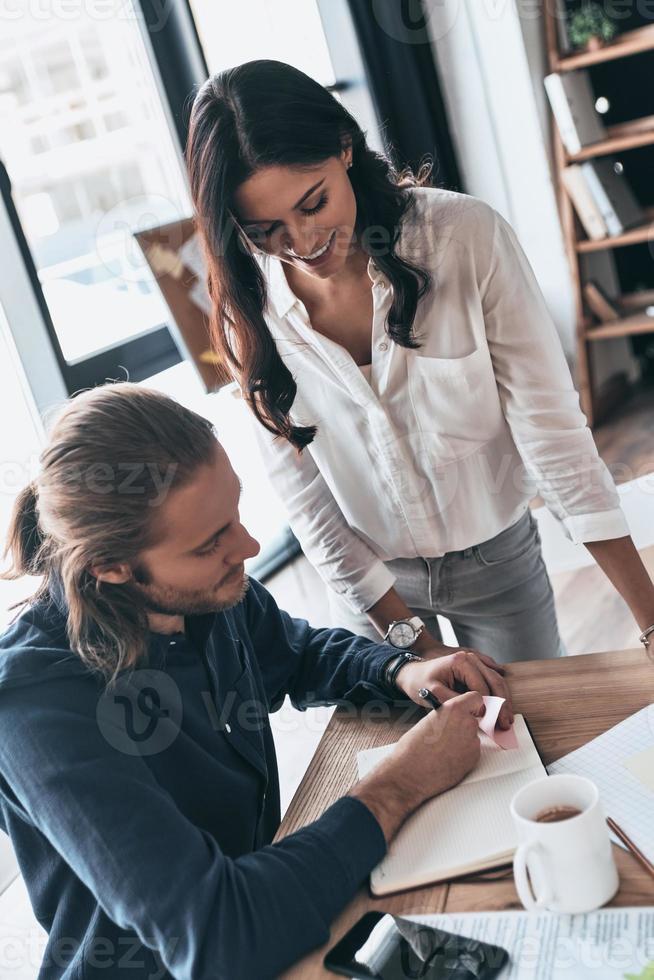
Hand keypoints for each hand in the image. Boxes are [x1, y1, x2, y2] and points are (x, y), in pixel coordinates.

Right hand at [351, 693, 483, 840]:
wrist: (409, 773)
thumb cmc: (412, 748)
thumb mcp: (428, 721)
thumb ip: (445, 717)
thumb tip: (452, 720)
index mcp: (453, 709)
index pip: (475, 698)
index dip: (472, 705)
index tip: (469, 709)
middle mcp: (467, 723)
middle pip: (473, 720)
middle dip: (463, 726)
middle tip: (449, 735)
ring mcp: (472, 742)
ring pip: (472, 737)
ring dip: (463, 742)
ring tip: (444, 750)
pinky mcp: (474, 759)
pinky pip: (472, 752)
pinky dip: (464, 755)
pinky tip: (447, 760)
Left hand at [395, 645, 514, 729]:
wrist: (411, 674)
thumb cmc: (419, 682)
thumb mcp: (434, 693)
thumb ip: (456, 701)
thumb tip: (478, 712)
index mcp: (461, 661)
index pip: (481, 685)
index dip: (487, 705)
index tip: (490, 722)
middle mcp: (470, 659)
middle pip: (494, 681)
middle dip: (502, 704)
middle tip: (506, 723)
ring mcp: (474, 664)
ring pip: (497, 681)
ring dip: (504, 702)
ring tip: (507, 720)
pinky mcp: (474, 671)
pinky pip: (492, 683)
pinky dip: (499, 697)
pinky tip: (503, 710)